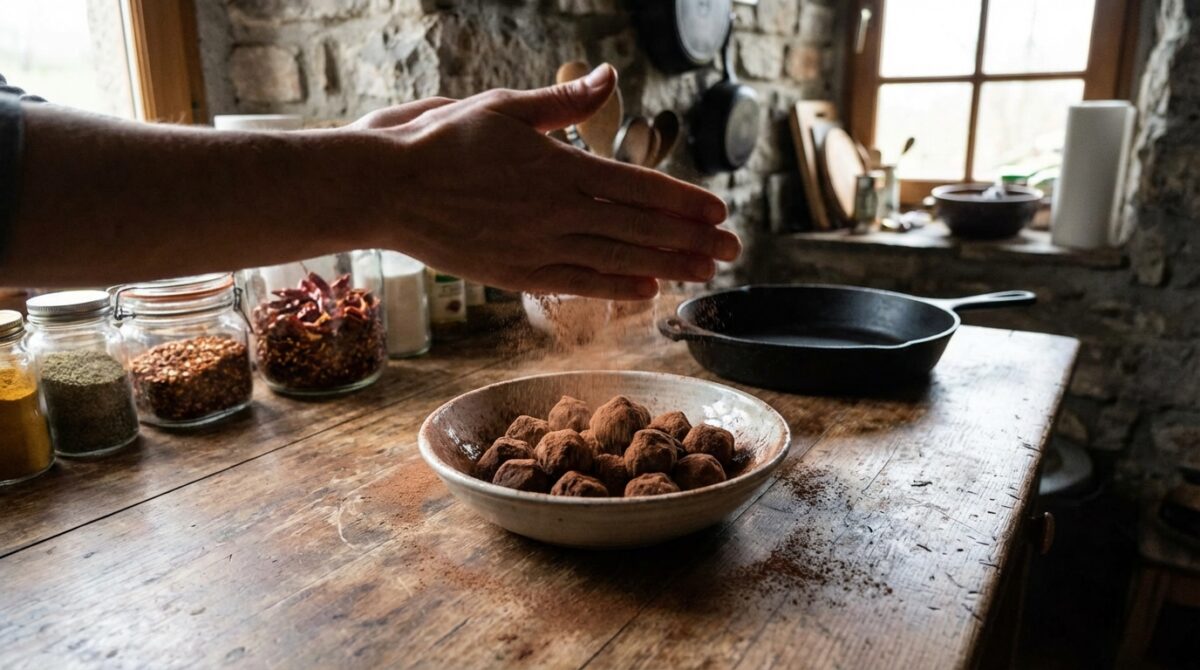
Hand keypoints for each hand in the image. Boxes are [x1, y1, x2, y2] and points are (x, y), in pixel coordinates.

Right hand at [350, 64, 739, 299]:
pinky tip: (647, 290)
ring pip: (617, 259)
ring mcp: (537, 248)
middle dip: (692, 240)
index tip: (719, 210)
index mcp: (559, 168)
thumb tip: (610, 77)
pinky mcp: (515, 274)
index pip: (639, 187)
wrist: (385, 190)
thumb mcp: (505, 109)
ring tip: (705, 272)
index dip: (683, 201)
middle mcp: (557, 213)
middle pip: (640, 229)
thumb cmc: (442, 142)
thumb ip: (565, 103)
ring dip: (667, 266)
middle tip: (733, 250)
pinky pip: (577, 284)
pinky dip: (615, 286)